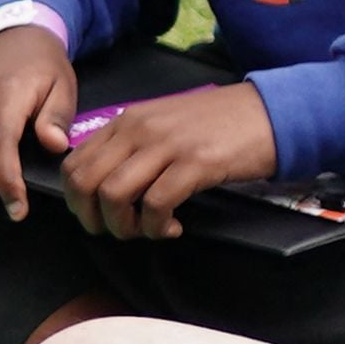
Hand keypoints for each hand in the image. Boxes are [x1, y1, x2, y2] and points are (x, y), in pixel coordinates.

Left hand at [60, 84, 279, 239]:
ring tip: (150, 231)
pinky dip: (158, 226)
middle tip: (120, 232)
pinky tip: (174, 227)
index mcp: (126, 122)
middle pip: (86, 182)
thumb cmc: (218, 125)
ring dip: (125, 226)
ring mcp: (166, 144)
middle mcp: (138, 129)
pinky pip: (156, 204)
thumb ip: (132, 148)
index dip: (77, 201)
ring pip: (114, 194)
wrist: (270, 111)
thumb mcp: (163, 126)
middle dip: (94, 219)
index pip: (74, 164)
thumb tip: (103, 188)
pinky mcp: (195, 162)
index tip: (99, 218)